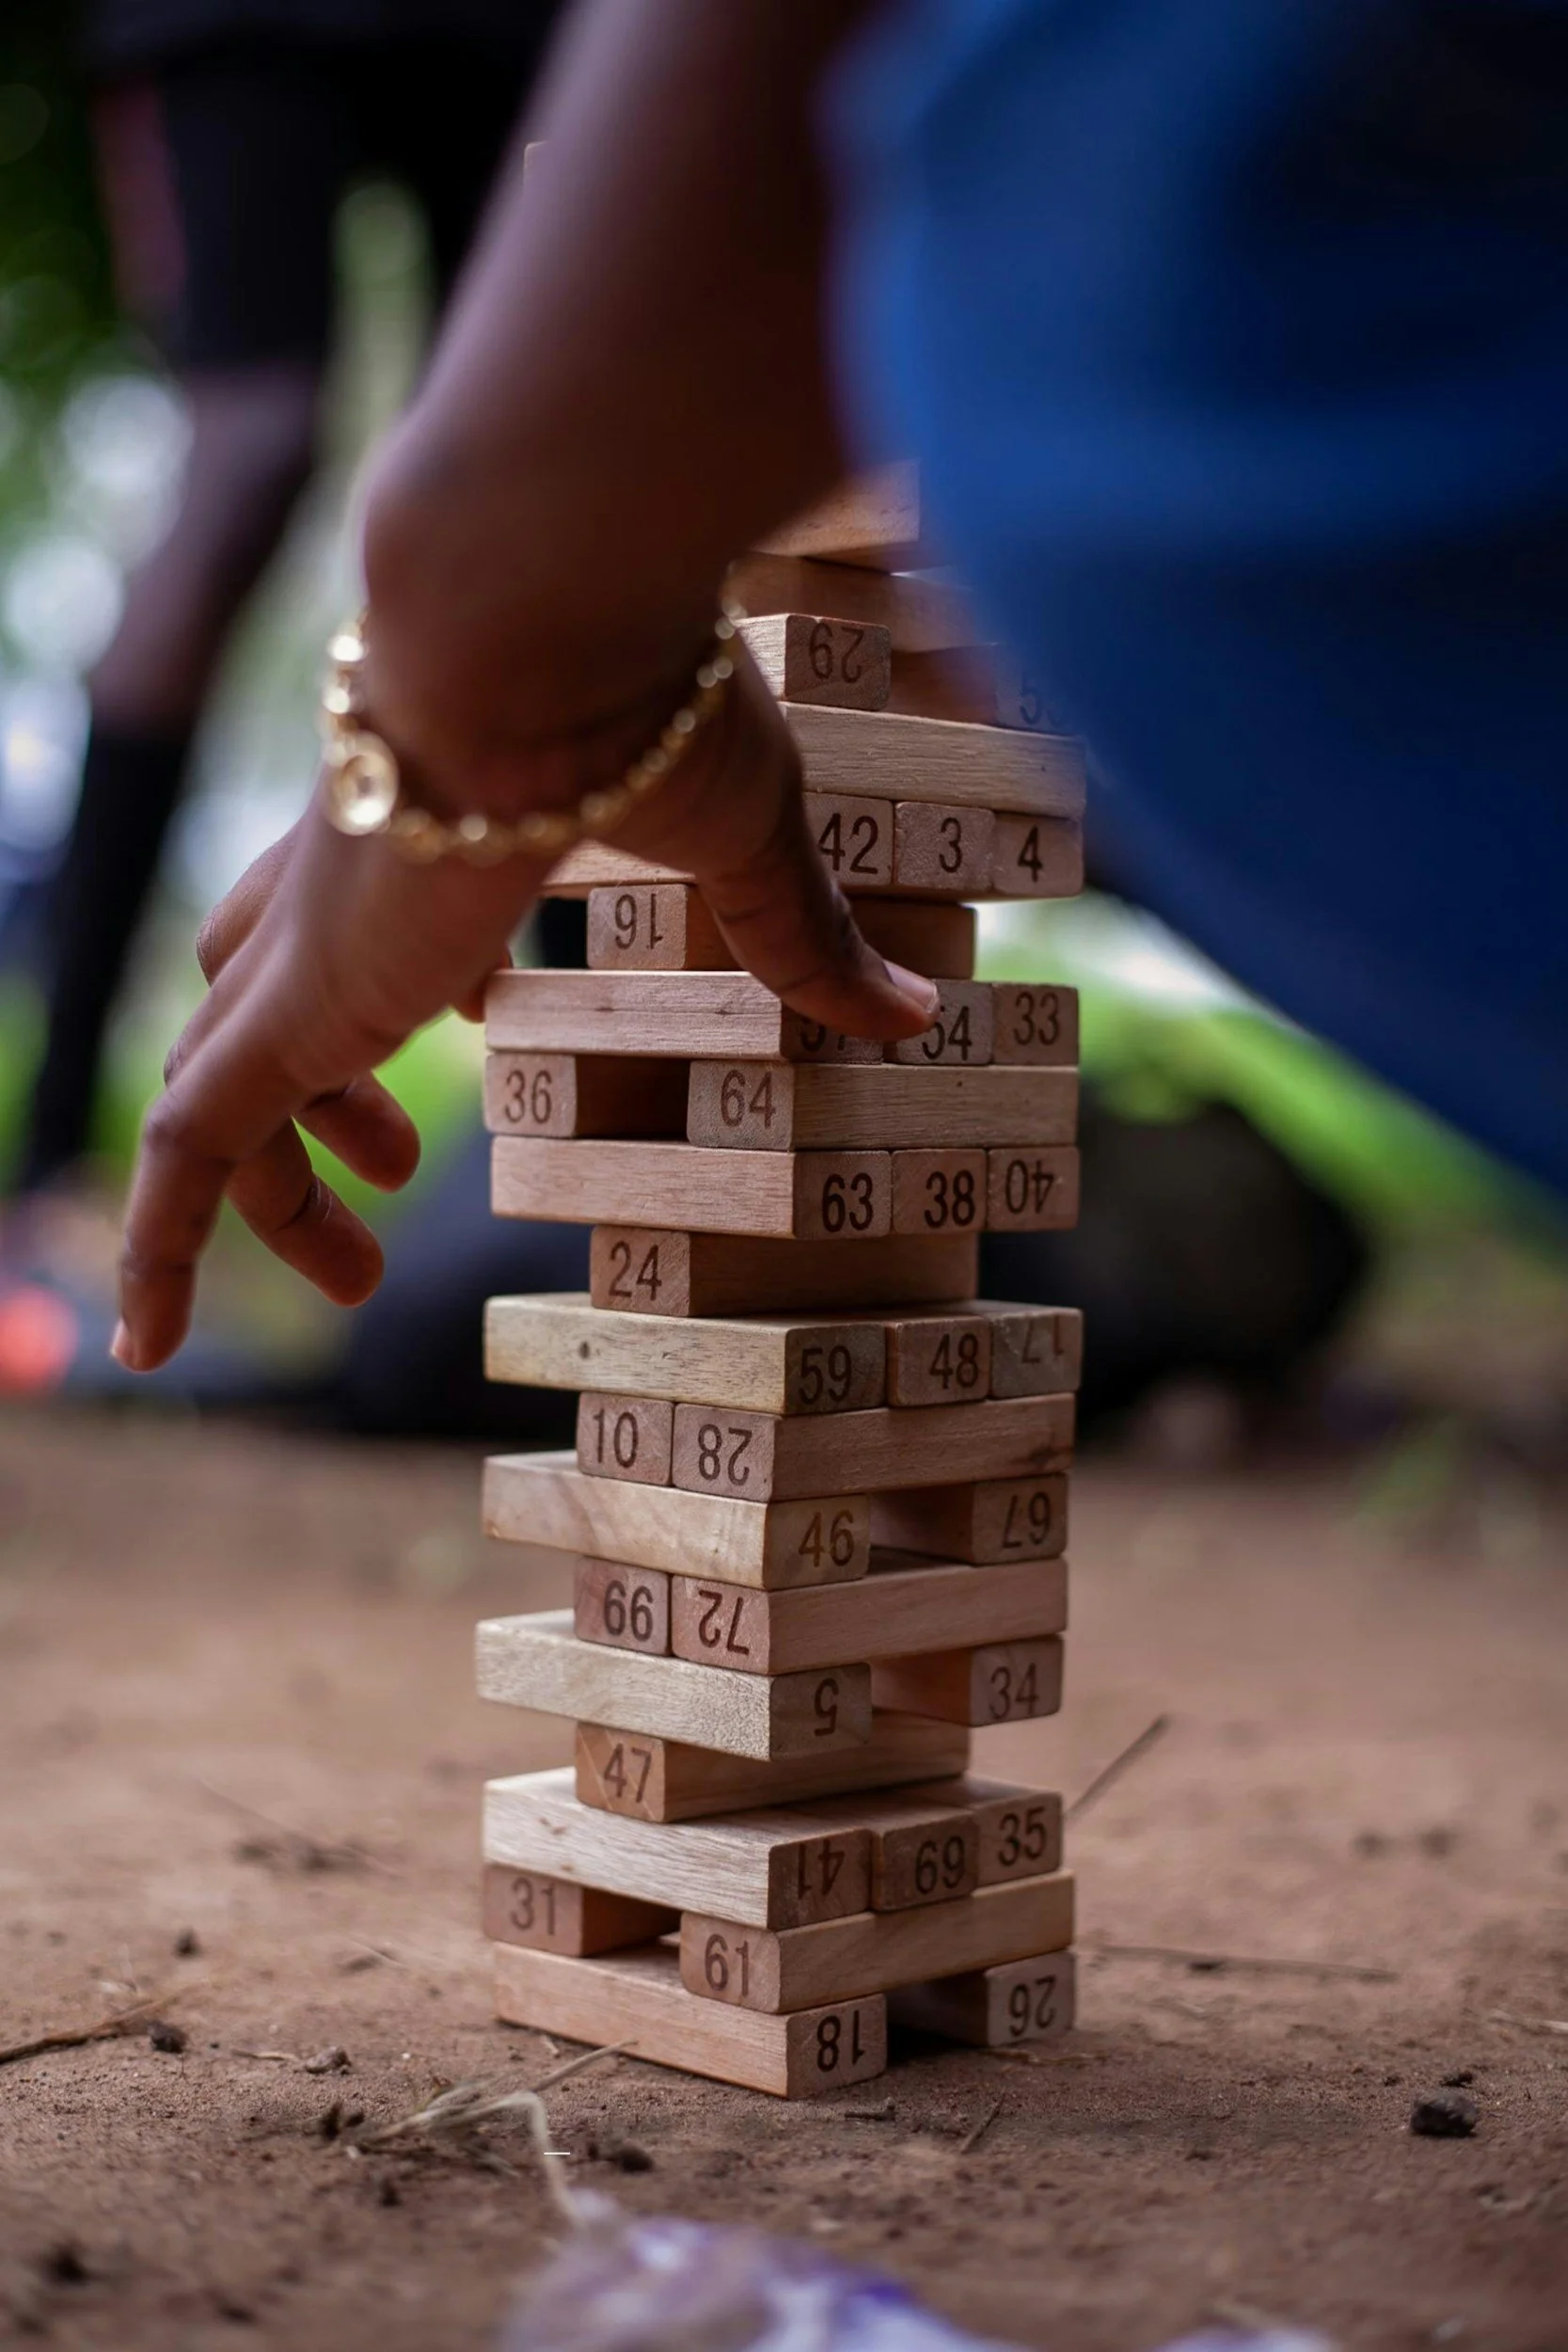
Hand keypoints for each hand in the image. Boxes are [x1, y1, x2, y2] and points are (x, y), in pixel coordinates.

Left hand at [114, 650, 939, 1371]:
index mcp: (432, 825)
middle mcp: (341, 882)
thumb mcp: (747, 837)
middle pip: (269, 997)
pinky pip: (186, 1149)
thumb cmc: (642, 695)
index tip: (484, 1010)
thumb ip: (804, 936)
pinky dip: (157, 1246)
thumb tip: (918, 1012)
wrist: (531, 618)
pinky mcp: (289, 1008)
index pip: (384, 907)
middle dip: (323, 1097)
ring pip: (215, 1080)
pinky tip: (149, 1342)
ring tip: (353, 1279)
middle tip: (400, 1172)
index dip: (418, 976)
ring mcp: (304, 947)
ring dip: (269, 1186)